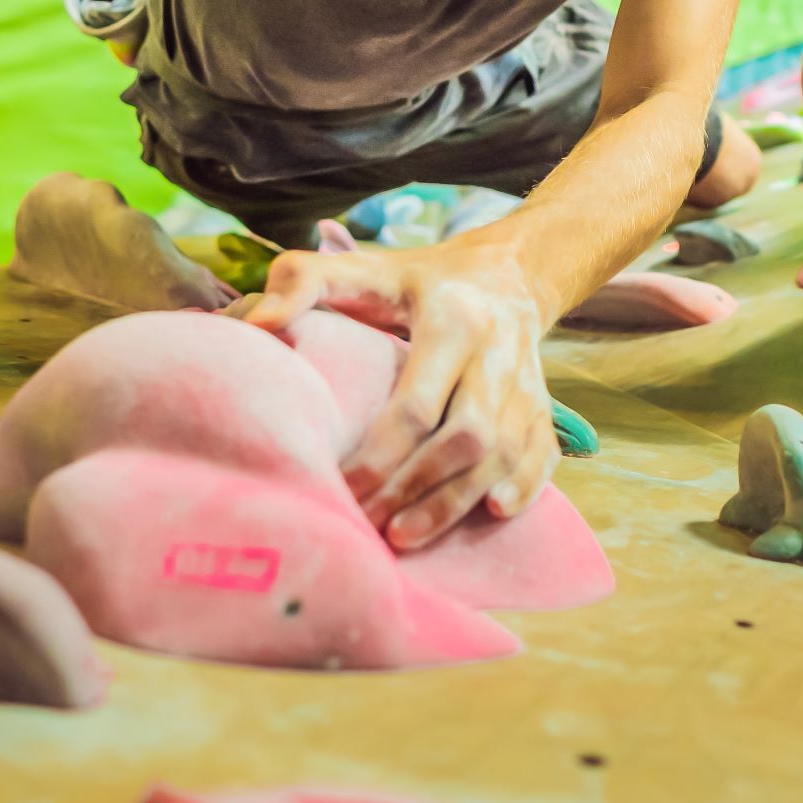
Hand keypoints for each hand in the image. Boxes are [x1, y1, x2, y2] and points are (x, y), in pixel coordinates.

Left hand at [239, 236, 557, 549]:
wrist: (507, 271)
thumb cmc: (417, 280)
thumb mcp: (362, 266)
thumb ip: (302, 279)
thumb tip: (258, 322)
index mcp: (453, 319)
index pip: (418, 404)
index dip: (379, 456)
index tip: (340, 487)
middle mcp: (498, 351)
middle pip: (467, 437)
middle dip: (416, 489)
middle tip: (369, 524)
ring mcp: (527, 382)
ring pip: (504, 453)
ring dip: (457, 501)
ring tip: (406, 536)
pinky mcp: (545, 406)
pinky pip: (542, 454)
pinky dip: (524, 488)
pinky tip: (491, 514)